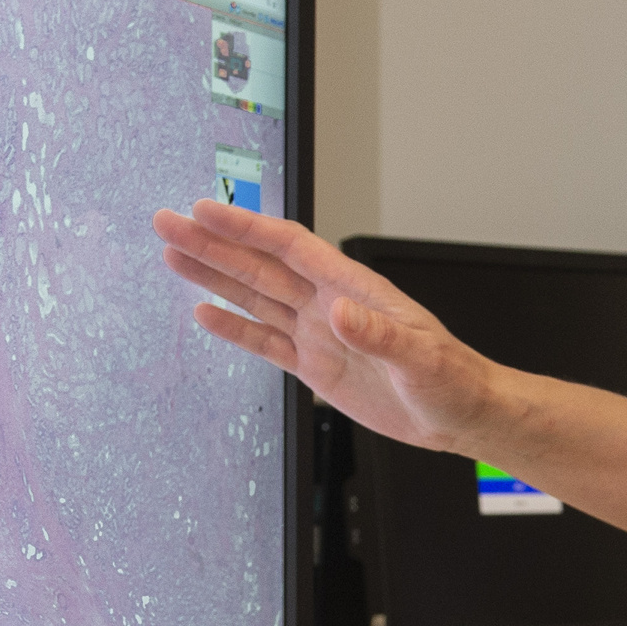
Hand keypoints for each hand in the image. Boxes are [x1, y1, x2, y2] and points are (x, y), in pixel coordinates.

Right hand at [153, 199, 505, 450]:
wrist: (458, 414)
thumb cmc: (451, 380)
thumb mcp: (421, 358)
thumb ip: (379, 335)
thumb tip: (340, 313)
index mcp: (352, 289)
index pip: (288, 248)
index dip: (245, 228)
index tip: (205, 211)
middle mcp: (328, 304)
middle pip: (259, 265)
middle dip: (212, 244)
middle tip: (168, 223)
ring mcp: (318, 333)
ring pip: (254, 297)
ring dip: (213, 277)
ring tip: (173, 256)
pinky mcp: (315, 365)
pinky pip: (265, 341)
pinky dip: (234, 328)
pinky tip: (204, 313)